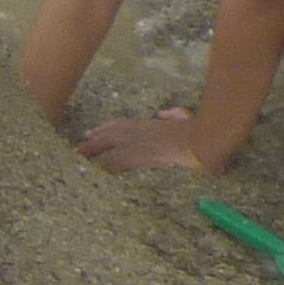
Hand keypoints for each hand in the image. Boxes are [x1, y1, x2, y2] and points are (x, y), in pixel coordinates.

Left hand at [80, 109, 213, 174]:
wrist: (206, 139)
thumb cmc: (202, 131)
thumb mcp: (187, 118)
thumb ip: (175, 114)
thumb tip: (164, 113)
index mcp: (150, 124)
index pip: (122, 125)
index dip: (106, 128)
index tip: (93, 132)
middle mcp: (140, 130)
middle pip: (109, 134)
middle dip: (92, 141)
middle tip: (77, 148)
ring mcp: (138, 141)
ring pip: (107, 146)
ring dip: (91, 153)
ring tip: (77, 159)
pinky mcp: (139, 154)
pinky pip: (115, 161)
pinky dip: (103, 166)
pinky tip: (94, 171)